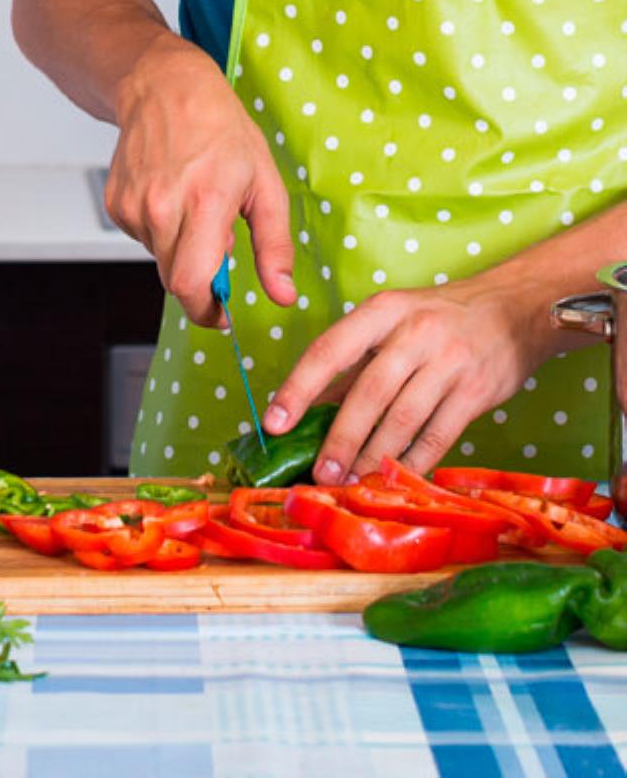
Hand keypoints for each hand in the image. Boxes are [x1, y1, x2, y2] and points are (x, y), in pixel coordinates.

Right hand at [105, 36, 296, 325]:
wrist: (163, 88)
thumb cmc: (221, 130)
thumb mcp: (266, 184)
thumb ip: (275, 246)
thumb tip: (283, 295)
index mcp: (205, 203)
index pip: (191, 284)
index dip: (206, 311)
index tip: (221, 315)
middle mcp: (162, 208)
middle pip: (175, 280)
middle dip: (200, 279)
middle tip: (219, 248)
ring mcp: (133, 208)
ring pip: (160, 260)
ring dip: (181, 250)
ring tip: (194, 207)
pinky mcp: (116, 206)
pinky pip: (142, 241)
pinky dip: (161, 232)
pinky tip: (171, 196)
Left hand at [263, 274, 555, 483]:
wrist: (518, 309)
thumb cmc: (439, 319)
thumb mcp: (390, 325)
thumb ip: (351, 366)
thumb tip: (305, 412)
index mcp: (382, 312)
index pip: (329, 350)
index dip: (298, 389)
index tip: (273, 424)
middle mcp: (415, 332)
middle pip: (368, 393)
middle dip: (339, 438)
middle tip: (318, 472)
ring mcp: (450, 361)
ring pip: (402, 419)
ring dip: (371, 457)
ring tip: (348, 482)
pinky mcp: (477, 390)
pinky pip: (438, 435)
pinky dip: (412, 462)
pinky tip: (391, 479)